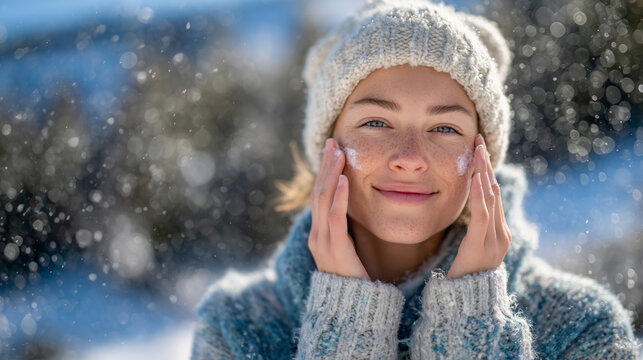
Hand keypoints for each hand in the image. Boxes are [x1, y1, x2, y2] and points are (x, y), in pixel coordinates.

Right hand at [308, 138, 370, 280]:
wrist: (350, 308)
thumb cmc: (353, 279)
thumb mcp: (348, 250)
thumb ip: (346, 231)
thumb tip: (352, 212)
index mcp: (319, 233)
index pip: (320, 195)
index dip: (325, 171)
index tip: (332, 150)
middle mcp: (317, 234)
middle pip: (319, 192)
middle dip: (326, 165)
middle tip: (332, 141)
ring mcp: (323, 241)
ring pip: (324, 200)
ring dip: (331, 174)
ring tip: (338, 152)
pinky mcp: (334, 248)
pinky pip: (335, 218)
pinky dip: (339, 197)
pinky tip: (344, 180)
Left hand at [446, 134, 511, 279]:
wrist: (466, 304)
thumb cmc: (464, 276)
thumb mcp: (470, 249)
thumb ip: (473, 231)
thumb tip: (467, 212)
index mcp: (499, 233)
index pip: (494, 195)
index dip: (487, 171)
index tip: (479, 150)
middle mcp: (502, 234)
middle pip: (494, 192)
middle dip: (486, 165)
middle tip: (478, 140)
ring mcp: (495, 240)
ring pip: (490, 199)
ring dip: (483, 172)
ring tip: (477, 151)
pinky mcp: (483, 245)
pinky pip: (483, 216)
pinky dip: (479, 195)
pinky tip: (476, 178)